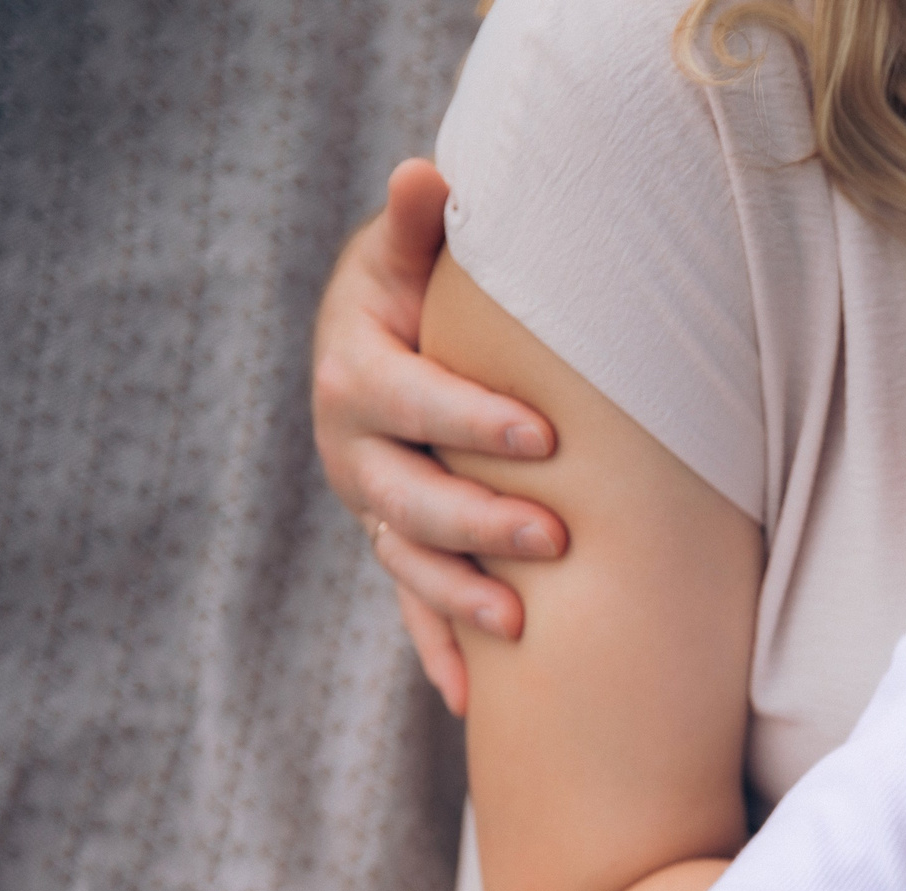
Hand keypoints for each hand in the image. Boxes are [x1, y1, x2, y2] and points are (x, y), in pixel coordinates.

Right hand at [311, 158, 564, 713]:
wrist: (387, 337)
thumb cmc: (417, 286)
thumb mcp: (409, 252)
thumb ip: (420, 224)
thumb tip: (428, 173)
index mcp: (357, 372)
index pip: (413, 398)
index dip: (471, 416)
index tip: (542, 434)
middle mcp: (353, 448)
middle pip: (406, 495)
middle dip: (478, 520)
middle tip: (552, 535)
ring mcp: (374, 506)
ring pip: (408, 560)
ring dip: (460, 598)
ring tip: (519, 624)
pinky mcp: (398, 545)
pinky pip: (414, 609)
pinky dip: (440, 653)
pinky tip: (475, 701)